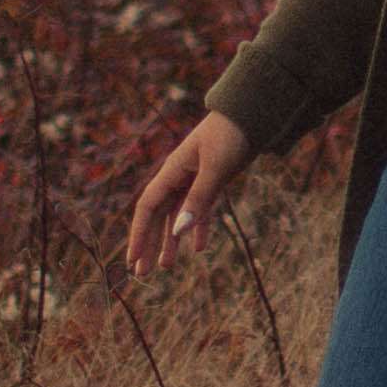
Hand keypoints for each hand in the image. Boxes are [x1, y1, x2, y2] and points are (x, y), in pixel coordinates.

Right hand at [125, 111, 253, 271]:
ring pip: (178, 215)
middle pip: (158, 215)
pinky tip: (198, 248)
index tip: (133, 258)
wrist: (253, 113)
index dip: (138, 233)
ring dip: (171, 240)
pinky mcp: (212, 180)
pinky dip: (198, 227)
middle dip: (149, 244)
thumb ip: (198, 199)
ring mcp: (195, 178)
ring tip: (167, 267)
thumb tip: (179, 232)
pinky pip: (200, 208)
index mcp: (172, 171)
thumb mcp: (215, 168)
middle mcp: (179, 176)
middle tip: (142, 273)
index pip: (147, 207)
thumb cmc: (232, 135)